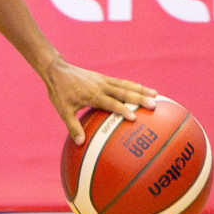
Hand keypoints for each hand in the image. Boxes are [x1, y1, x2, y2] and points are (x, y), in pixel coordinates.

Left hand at [41, 58, 156, 145]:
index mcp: (92, 95)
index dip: (122, 110)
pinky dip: (133, 85)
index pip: (110, 103)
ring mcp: (103, 80)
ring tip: (156, 95)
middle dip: (139, 98)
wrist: (57, 71)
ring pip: (126, 85)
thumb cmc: (59, 92)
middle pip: (124, 92)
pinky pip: (121, 82)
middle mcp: (101, 86)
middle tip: (154, 105)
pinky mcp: (103, 78)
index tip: (133, 117)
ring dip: (141, 89)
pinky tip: (143, 89)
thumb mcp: (63, 110)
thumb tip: (80, 143)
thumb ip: (72, 126)